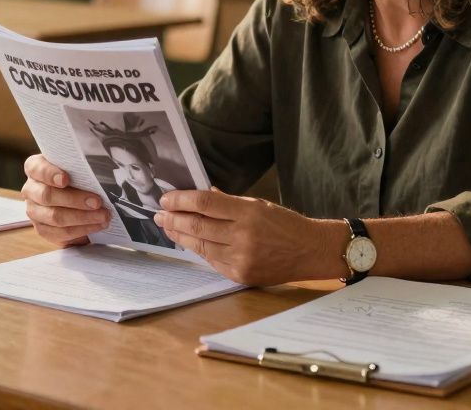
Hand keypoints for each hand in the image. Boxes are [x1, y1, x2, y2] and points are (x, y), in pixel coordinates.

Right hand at [21, 155, 110, 246]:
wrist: (74, 199)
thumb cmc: (76, 177)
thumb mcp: (75, 167)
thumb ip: (80, 166)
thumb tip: (99, 170)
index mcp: (35, 168)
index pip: (37, 169)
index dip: (50, 174)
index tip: (65, 179)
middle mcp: (30, 189)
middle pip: (47, 195)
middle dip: (74, 199)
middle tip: (97, 202)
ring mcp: (34, 211)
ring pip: (55, 216)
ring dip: (82, 217)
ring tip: (102, 215)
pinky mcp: (42, 229)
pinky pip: (60, 233)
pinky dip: (81, 229)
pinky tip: (96, 225)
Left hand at [154, 189, 344, 285]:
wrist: (311, 251)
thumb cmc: (286, 224)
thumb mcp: (259, 205)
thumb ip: (229, 202)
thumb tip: (202, 194)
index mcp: (248, 213)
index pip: (205, 203)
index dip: (181, 200)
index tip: (166, 198)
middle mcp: (243, 236)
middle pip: (197, 225)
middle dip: (173, 219)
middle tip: (159, 214)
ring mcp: (241, 258)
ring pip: (200, 245)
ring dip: (180, 236)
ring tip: (167, 227)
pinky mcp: (240, 275)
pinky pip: (211, 261)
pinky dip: (198, 250)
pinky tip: (188, 242)